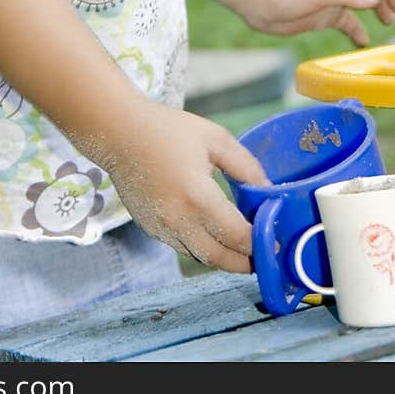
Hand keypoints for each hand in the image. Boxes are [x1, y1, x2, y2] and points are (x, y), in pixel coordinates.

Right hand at [100, 99, 268, 273]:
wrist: (118, 133)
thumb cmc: (167, 130)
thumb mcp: (215, 139)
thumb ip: (245, 166)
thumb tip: (267, 190)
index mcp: (198, 198)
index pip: (237, 236)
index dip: (260, 243)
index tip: (275, 241)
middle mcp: (179, 221)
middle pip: (220, 258)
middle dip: (245, 263)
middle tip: (264, 257)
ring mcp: (161, 228)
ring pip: (200, 257)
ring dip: (223, 258)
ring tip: (242, 249)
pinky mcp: (150, 228)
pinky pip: (182, 247)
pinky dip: (201, 247)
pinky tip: (212, 233)